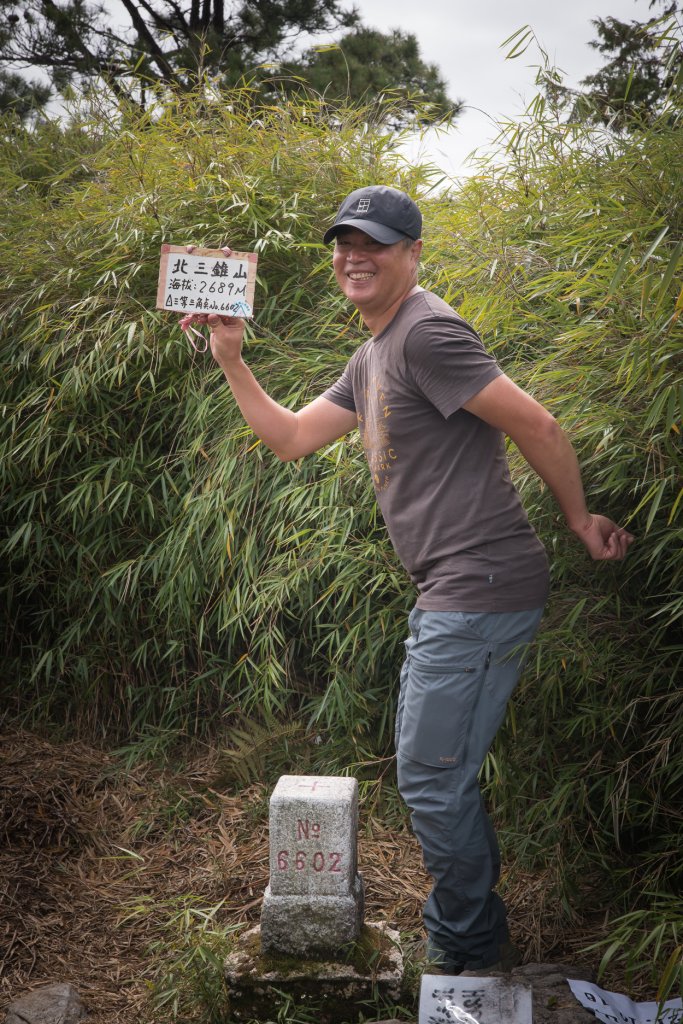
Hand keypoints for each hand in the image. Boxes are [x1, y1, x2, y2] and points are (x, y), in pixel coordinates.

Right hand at [178, 245, 244, 361]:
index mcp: (237, 311)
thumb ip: (217, 324)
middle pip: (218, 291)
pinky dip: (195, 316)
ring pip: (207, 303)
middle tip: (198, 261)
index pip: (232, 290)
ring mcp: (220, 313)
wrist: (226, 360)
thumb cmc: (230, 350)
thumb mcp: (224, 337)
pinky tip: (188, 319)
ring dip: (197, 306)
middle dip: (208, 281)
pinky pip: (202, 313)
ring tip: (189, 309)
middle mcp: (229, 309)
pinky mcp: (212, 319)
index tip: (225, 255)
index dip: (228, 273)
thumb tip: (210, 314)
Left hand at [572, 514, 634, 560]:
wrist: (587, 522)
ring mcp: (600, 555)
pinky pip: (613, 554)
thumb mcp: (614, 529)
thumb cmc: (597, 523)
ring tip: (613, 534)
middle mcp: (603, 553)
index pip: (621, 551)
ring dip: (619, 544)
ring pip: (619, 556)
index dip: (625, 544)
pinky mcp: (598, 555)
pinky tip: (610, 537)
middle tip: (623, 536)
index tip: (626, 535)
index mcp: (606, 547)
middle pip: (621, 555)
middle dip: (624, 545)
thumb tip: (633, 539)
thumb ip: (622, 534)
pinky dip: (614, 545)